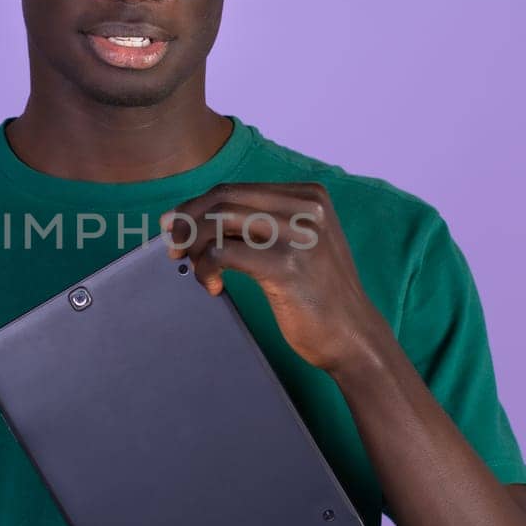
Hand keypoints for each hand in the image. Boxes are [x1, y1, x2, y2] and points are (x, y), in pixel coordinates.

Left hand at [159, 182, 383, 375]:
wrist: (353, 336)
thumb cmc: (318, 293)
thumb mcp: (299, 243)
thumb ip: (262, 224)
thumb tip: (199, 217)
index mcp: (309, 196)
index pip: (236, 189)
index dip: (197, 206)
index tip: (175, 225)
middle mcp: (306, 207)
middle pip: (223, 198)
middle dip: (187, 221)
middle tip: (172, 247)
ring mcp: (298, 235)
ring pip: (219, 221)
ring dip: (194, 245)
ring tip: (195, 270)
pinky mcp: (285, 266)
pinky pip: (222, 253)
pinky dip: (206, 269)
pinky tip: (214, 287)